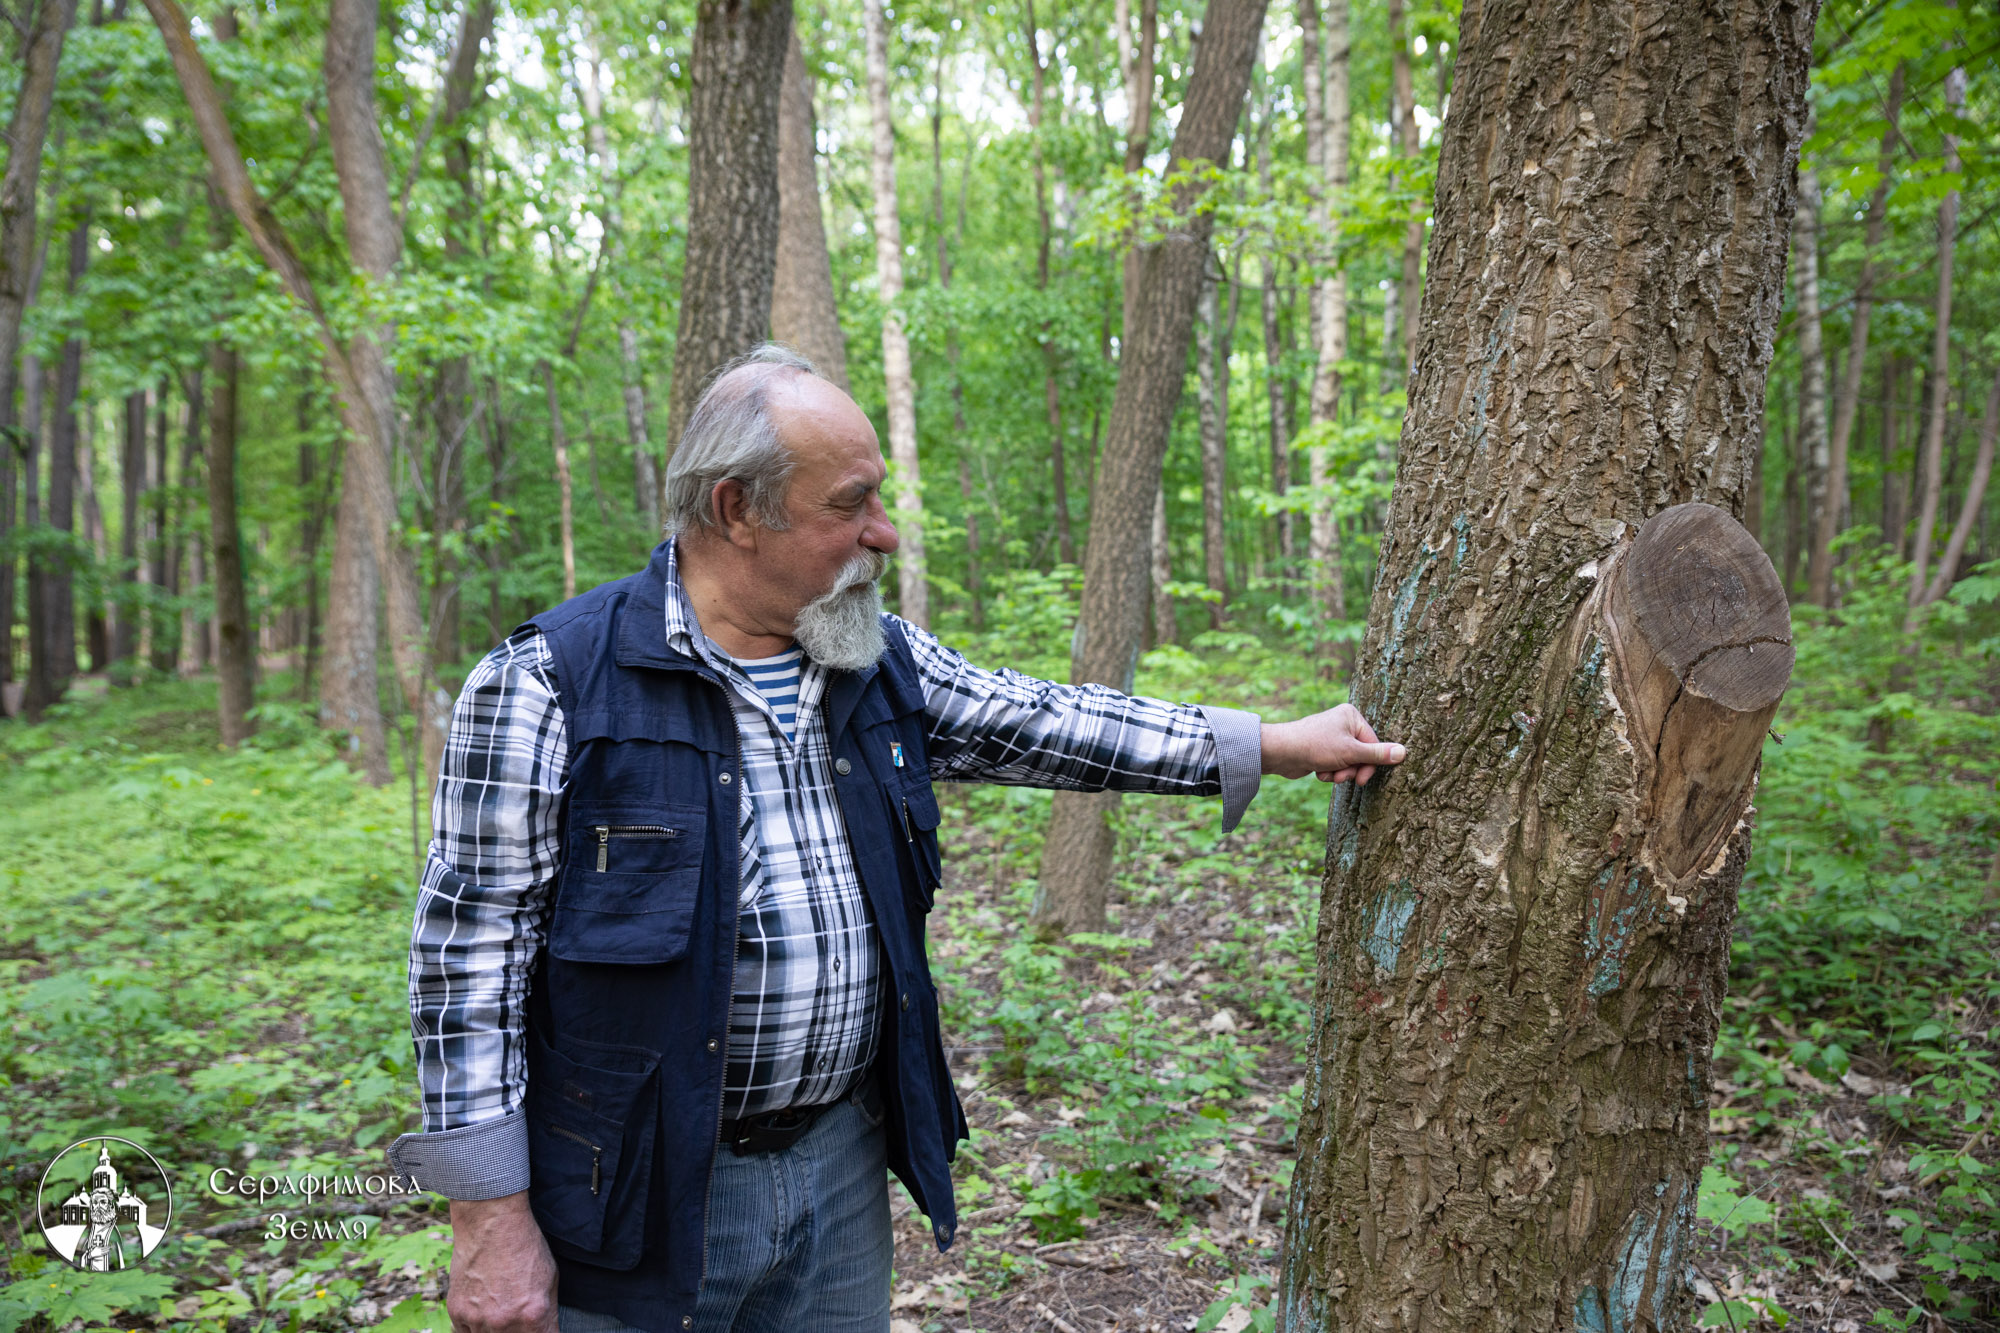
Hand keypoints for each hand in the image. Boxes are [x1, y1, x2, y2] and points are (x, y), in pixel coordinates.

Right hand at [447, 1193, 558, 1332]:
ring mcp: (478, 1320)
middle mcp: (504, 1322)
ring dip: (495, 1331)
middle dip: (519, 1332)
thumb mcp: (550, 1279)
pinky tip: (483, 1310)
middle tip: (517, 1315)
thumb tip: (545, 1330)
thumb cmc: (524, 1246)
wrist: (491, 1222)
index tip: (537, 1328)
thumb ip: (547, 1313)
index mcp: (533, 1315)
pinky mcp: (457, 1313)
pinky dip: (475, 1327)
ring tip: (499, 1309)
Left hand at [1260, 703, 1406, 784]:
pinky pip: (1335, 765)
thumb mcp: (1351, 752)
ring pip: (1348, 763)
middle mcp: (1343, 723)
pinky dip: (1329, 772)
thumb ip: (1378, 755)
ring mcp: (1332, 737)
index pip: (1374, 744)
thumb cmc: (1315, 746)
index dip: (1369, 764)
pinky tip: (1318, 771)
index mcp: (1352, 716)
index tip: (1362, 779)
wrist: (1281, 753)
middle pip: (1362, 754)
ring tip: (1328, 773)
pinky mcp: (1322, 750)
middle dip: (1352, 769)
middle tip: (1343, 778)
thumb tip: (1404, 753)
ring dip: (1340, 773)